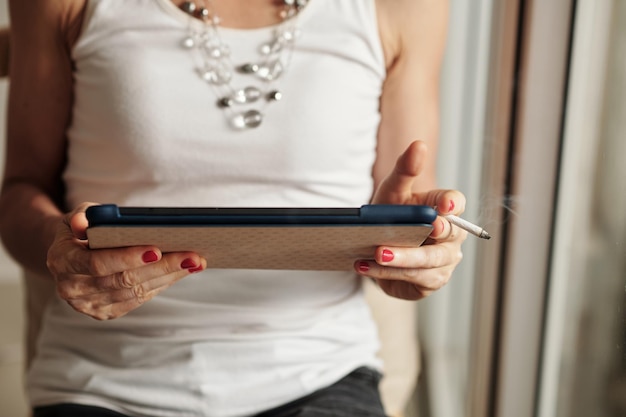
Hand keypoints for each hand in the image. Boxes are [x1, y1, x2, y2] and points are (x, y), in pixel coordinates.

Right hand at [46, 203, 206, 319]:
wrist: (70, 253)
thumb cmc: (82, 228)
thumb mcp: (78, 214)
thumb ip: (83, 215)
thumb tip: (84, 223)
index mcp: (62, 261)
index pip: (97, 264)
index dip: (127, 258)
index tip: (157, 250)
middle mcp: (72, 289)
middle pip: (124, 280)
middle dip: (162, 267)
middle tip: (192, 255)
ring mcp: (89, 305)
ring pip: (136, 292)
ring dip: (169, 276)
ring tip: (195, 261)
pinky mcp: (106, 312)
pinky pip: (139, 299)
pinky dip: (163, 284)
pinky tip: (182, 271)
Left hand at [355, 141, 466, 299]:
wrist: (378, 244)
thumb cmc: (392, 212)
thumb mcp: (393, 190)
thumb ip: (405, 170)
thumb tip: (419, 145)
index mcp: (445, 209)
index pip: (455, 204)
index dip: (452, 205)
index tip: (443, 209)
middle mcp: (451, 237)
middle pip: (447, 238)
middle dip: (431, 237)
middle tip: (423, 231)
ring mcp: (443, 262)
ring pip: (428, 264)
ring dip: (402, 259)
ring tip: (377, 254)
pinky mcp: (428, 282)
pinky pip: (413, 280)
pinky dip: (387, 274)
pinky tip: (365, 266)